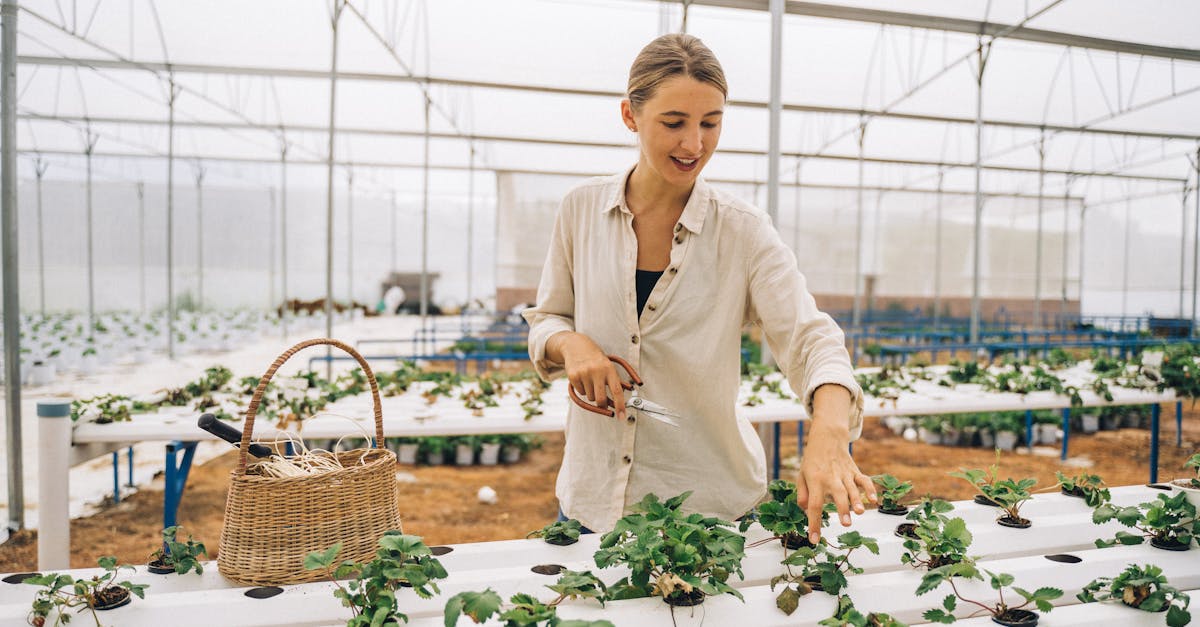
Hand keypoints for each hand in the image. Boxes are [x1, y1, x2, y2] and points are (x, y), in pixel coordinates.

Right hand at [554, 332, 626, 420]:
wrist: (576, 345)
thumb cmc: (596, 358)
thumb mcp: (608, 366)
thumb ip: (614, 382)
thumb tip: (617, 403)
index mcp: (609, 369)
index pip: (617, 391)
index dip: (620, 405)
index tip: (622, 417)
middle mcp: (597, 371)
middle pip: (600, 399)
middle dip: (602, 404)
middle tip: (603, 402)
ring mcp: (584, 373)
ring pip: (590, 397)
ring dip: (592, 394)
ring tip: (591, 381)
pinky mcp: (573, 376)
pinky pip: (581, 392)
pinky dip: (583, 389)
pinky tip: (583, 378)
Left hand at [795, 386, 875, 543]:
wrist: (827, 437)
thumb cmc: (812, 460)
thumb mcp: (801, 475)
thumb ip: (802, 493)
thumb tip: (805, 510)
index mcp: (814, 480)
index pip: (813, 504)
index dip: (814, 523)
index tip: (814, 539)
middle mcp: (830, 478)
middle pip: (837, 495)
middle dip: (842, 509)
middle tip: (845, 524)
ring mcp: (844, 474)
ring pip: (852, 488)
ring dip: (857, 500)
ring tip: (860, 513)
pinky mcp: (854, 471)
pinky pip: (864, 480)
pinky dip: (870, 489)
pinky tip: (874, 500)